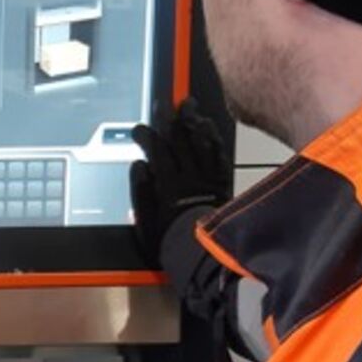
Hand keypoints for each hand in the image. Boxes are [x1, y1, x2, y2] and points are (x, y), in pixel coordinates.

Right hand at [129, 99, 232, 263]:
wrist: (202, 256)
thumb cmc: (169, 241)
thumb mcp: (145, 220)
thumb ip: (141, 191)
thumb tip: (139, 166)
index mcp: (169, 184)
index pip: (157, 150)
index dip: (147, 136)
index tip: (139, 130)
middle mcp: (191, 176)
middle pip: (185, 141)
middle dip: (178, 121)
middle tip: (174, 106)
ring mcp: (209, 178)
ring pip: (205, 144)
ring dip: (199, 126)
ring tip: (194, 113)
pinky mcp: (222, 183)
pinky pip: (220, 155)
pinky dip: (215, 141)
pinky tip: (212, 132)